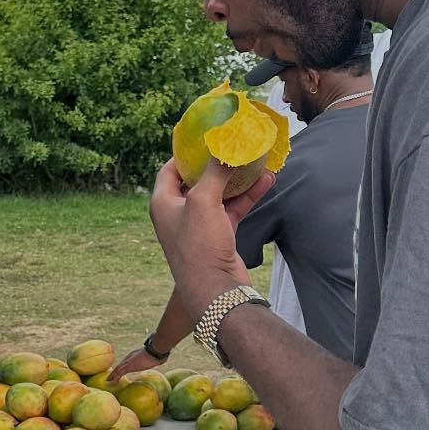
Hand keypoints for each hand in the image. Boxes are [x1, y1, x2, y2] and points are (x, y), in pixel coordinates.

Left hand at [109, 345, 157, 381]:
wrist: (156, 350)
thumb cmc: (158, 352)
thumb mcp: (156, 356)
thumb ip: (157, 357)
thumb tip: (163, 359)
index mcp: (135, 356)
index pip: (126, 363)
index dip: (122, 368)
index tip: (118, 373)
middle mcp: (130, 358)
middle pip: (120, 366)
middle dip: (115, 372)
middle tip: (110, 378)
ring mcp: (129, 361)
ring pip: (118, 369)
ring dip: (113, 375)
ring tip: (108, 380)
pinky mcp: (129, 366)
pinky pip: (119, 372)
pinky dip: (114, 376)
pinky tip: (110, 380)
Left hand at [148, 155, 272, 319]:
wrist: (216, 289)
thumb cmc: (200, 245)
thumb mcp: (204, 201)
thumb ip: (214, 172)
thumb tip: (225, 148)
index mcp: (163, 203)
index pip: (169, 170)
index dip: (185, 154)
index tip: (204, 139)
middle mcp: (178, 213)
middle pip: (196, 180)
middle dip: (216, 164)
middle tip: (232, 146)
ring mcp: (199, 225)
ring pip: (218, 194)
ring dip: (236, 179)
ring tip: (255, 159)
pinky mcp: (219, 236)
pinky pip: (232, 209)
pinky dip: (247, 196)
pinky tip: (265, 180)